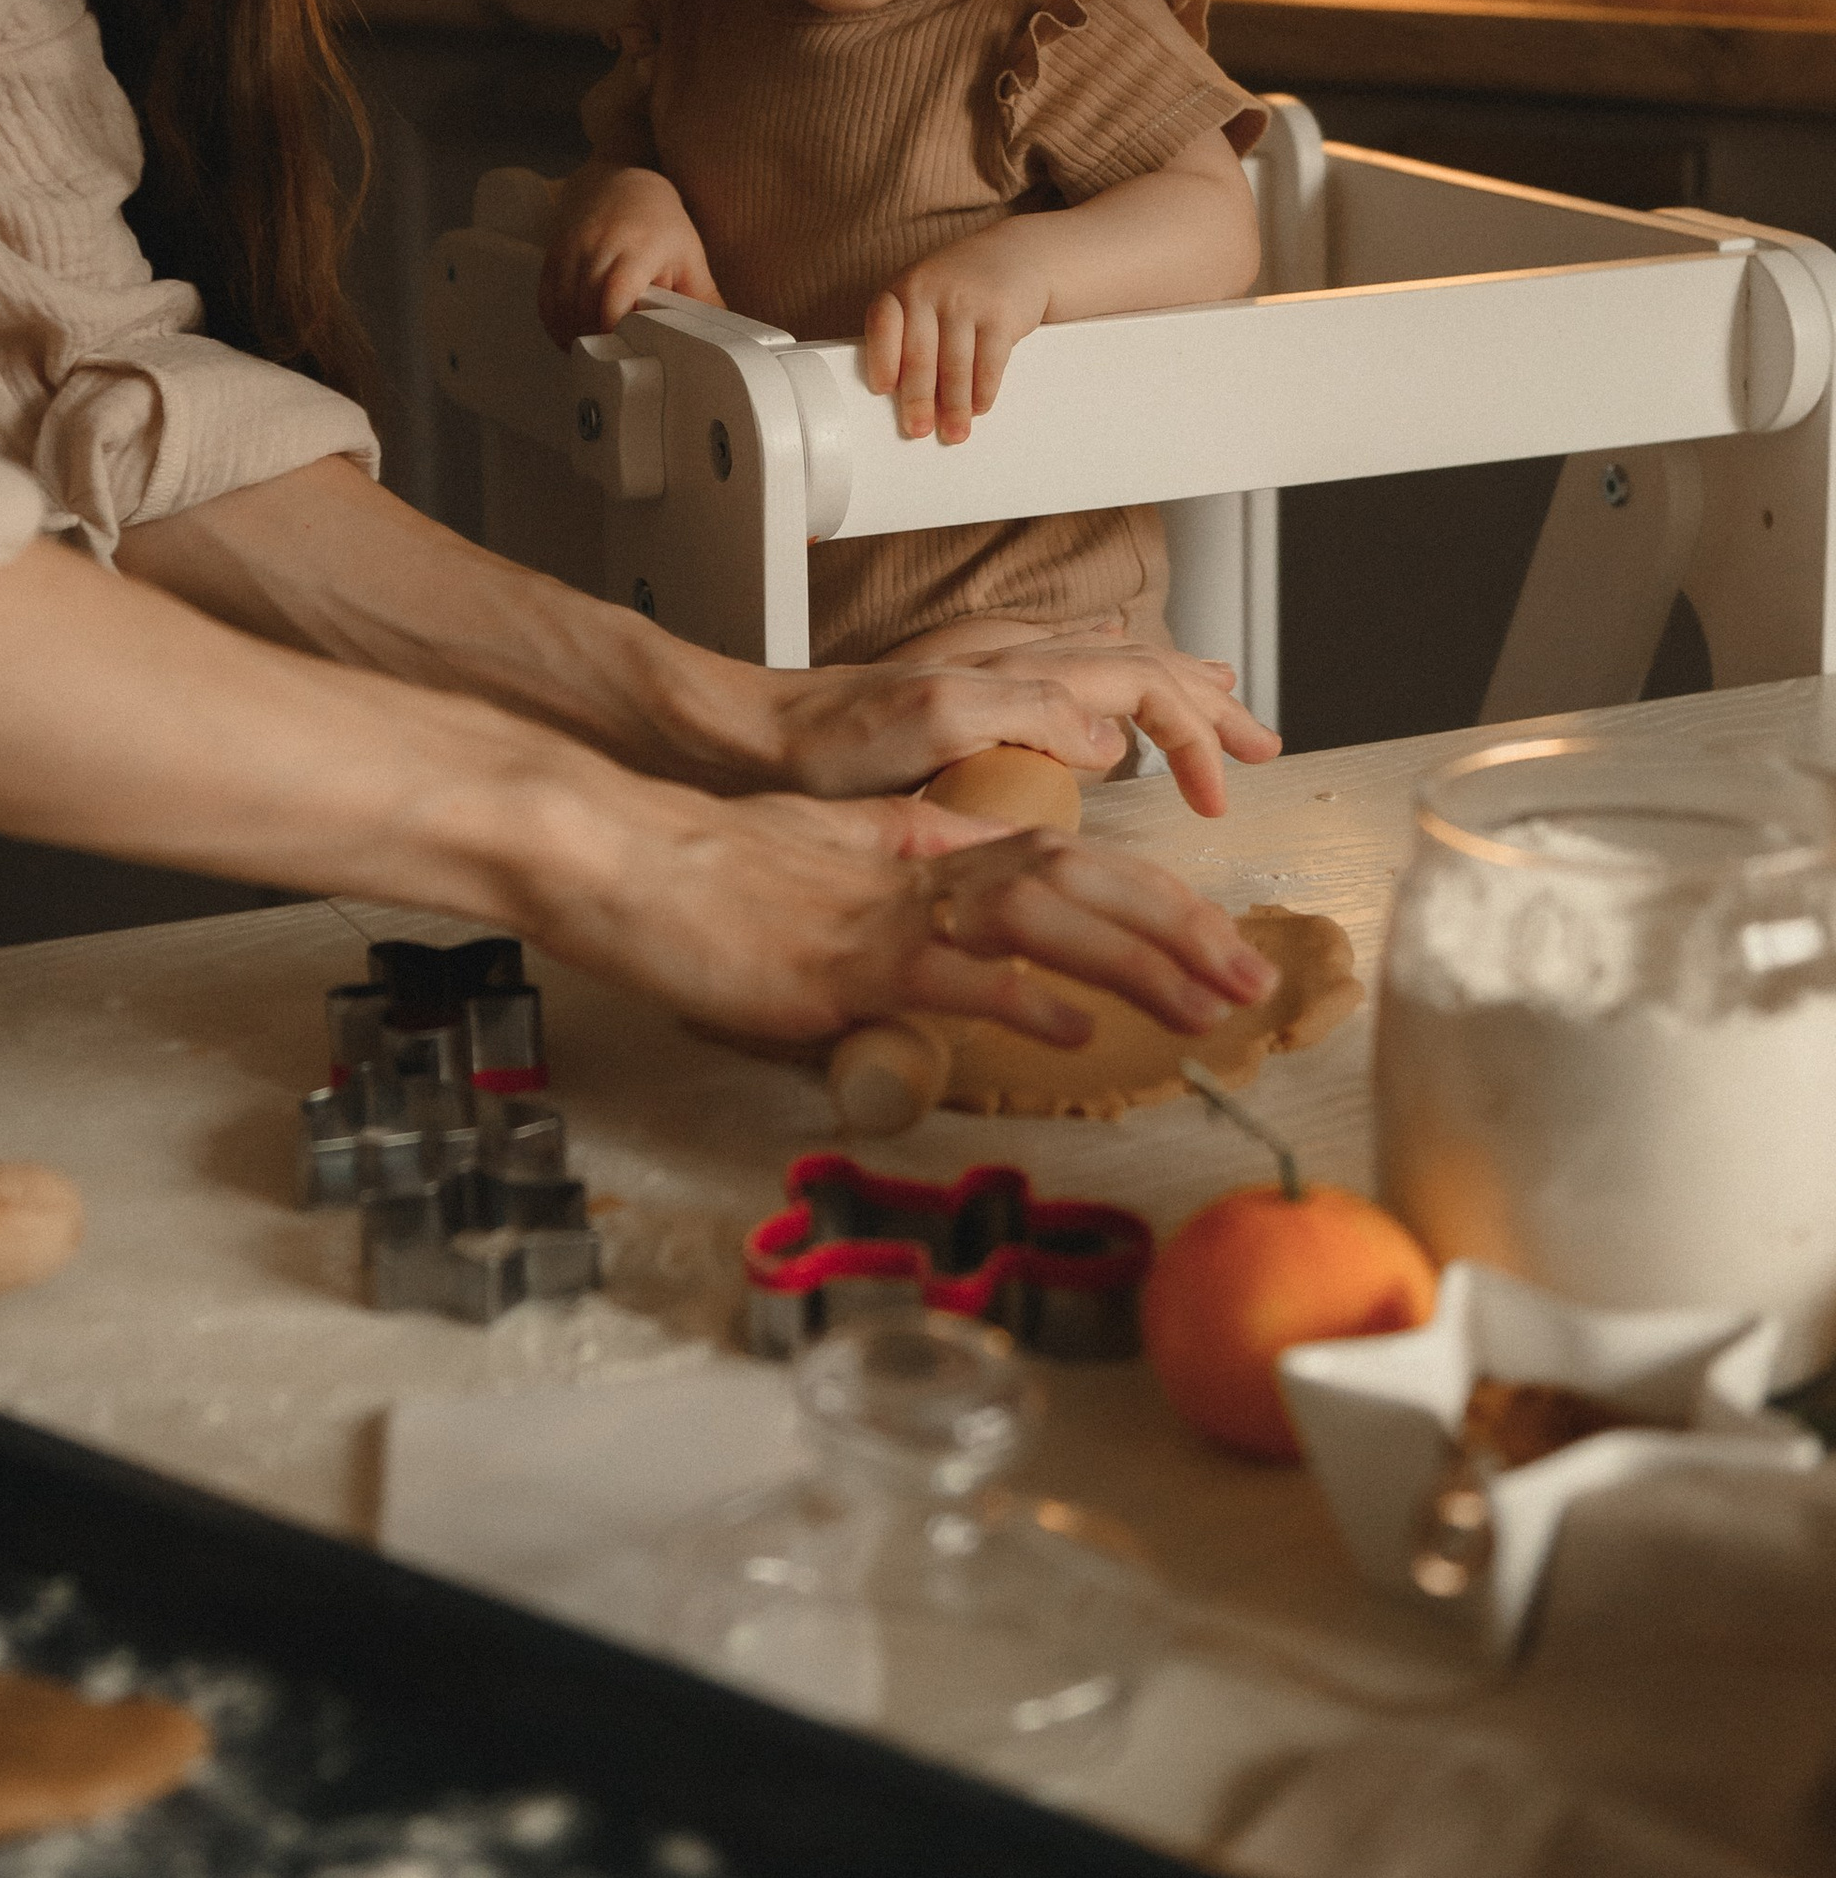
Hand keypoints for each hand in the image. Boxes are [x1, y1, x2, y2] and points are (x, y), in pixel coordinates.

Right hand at [539, 164, 721, 343]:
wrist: (623, 184)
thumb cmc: (661, 226)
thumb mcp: (690, 258)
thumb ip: (705, 299)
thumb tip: (721, 340)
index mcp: (638, 247)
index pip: (616, 292)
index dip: (612, 326)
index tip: (621, 350)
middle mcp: (599, 245)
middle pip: (584, 303)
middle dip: (593, 337)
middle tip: (609, 360)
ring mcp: (572, 247)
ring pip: (561, 304)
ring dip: (571, 334)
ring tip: (589, 352)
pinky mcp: (554, 252)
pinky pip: (546, 297)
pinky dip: (554, 322)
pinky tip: (569, 336)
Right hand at [590, 794, 1277, 1052]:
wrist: (623, 855)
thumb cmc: (707, 872)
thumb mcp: (829, 864)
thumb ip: (905, 879)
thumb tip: (972, 911)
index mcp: (926, 850)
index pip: (1071, 866)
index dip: (1157, 905)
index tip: (1219, 947)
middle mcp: (923, 871)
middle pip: (1084, 884)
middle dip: (1182, 931)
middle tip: (1255, 980)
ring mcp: (888, 914)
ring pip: (1042, 920)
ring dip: (1137, 960)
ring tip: (1207, 1002)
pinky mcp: (843, 961)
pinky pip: (950, 975)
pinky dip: (1021, 996)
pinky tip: (1077, 1026)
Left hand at [752, 634, 1278, 817]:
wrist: (750, 735)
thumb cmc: (825, 740)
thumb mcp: (933, 722)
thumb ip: (1030, 715)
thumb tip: (1112, 737)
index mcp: (1018, 671)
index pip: (1143, 687)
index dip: (1196, 738)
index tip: (1221, 798)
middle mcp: (1010, 664)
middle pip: (1140, 666)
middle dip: (1207, 702)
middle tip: (1261, 741)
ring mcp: (986, 678)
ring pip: (1107, 667)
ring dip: (1171, 686)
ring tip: (1218, 695)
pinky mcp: (960, 701)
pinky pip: (1062, 678)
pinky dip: (1110, 687)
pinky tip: (1108, 699)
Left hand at [863, 227, 1054, 440]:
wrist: (1017, 254)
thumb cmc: (960, 287)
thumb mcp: (926, 294)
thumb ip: (910, 332)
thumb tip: (903, 395)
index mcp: (903, 288)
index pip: (883, 323)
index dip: (881, 358)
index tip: (882, 390)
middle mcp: (931, 290)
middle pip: (920, 354)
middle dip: (918, 399)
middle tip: (917, 430)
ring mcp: (967, 300)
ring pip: (956, 365)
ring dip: (955, 406)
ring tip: (954, 433)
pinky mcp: (1001, 313)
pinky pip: (990, 361)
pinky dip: (984, 391)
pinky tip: (979, 407)